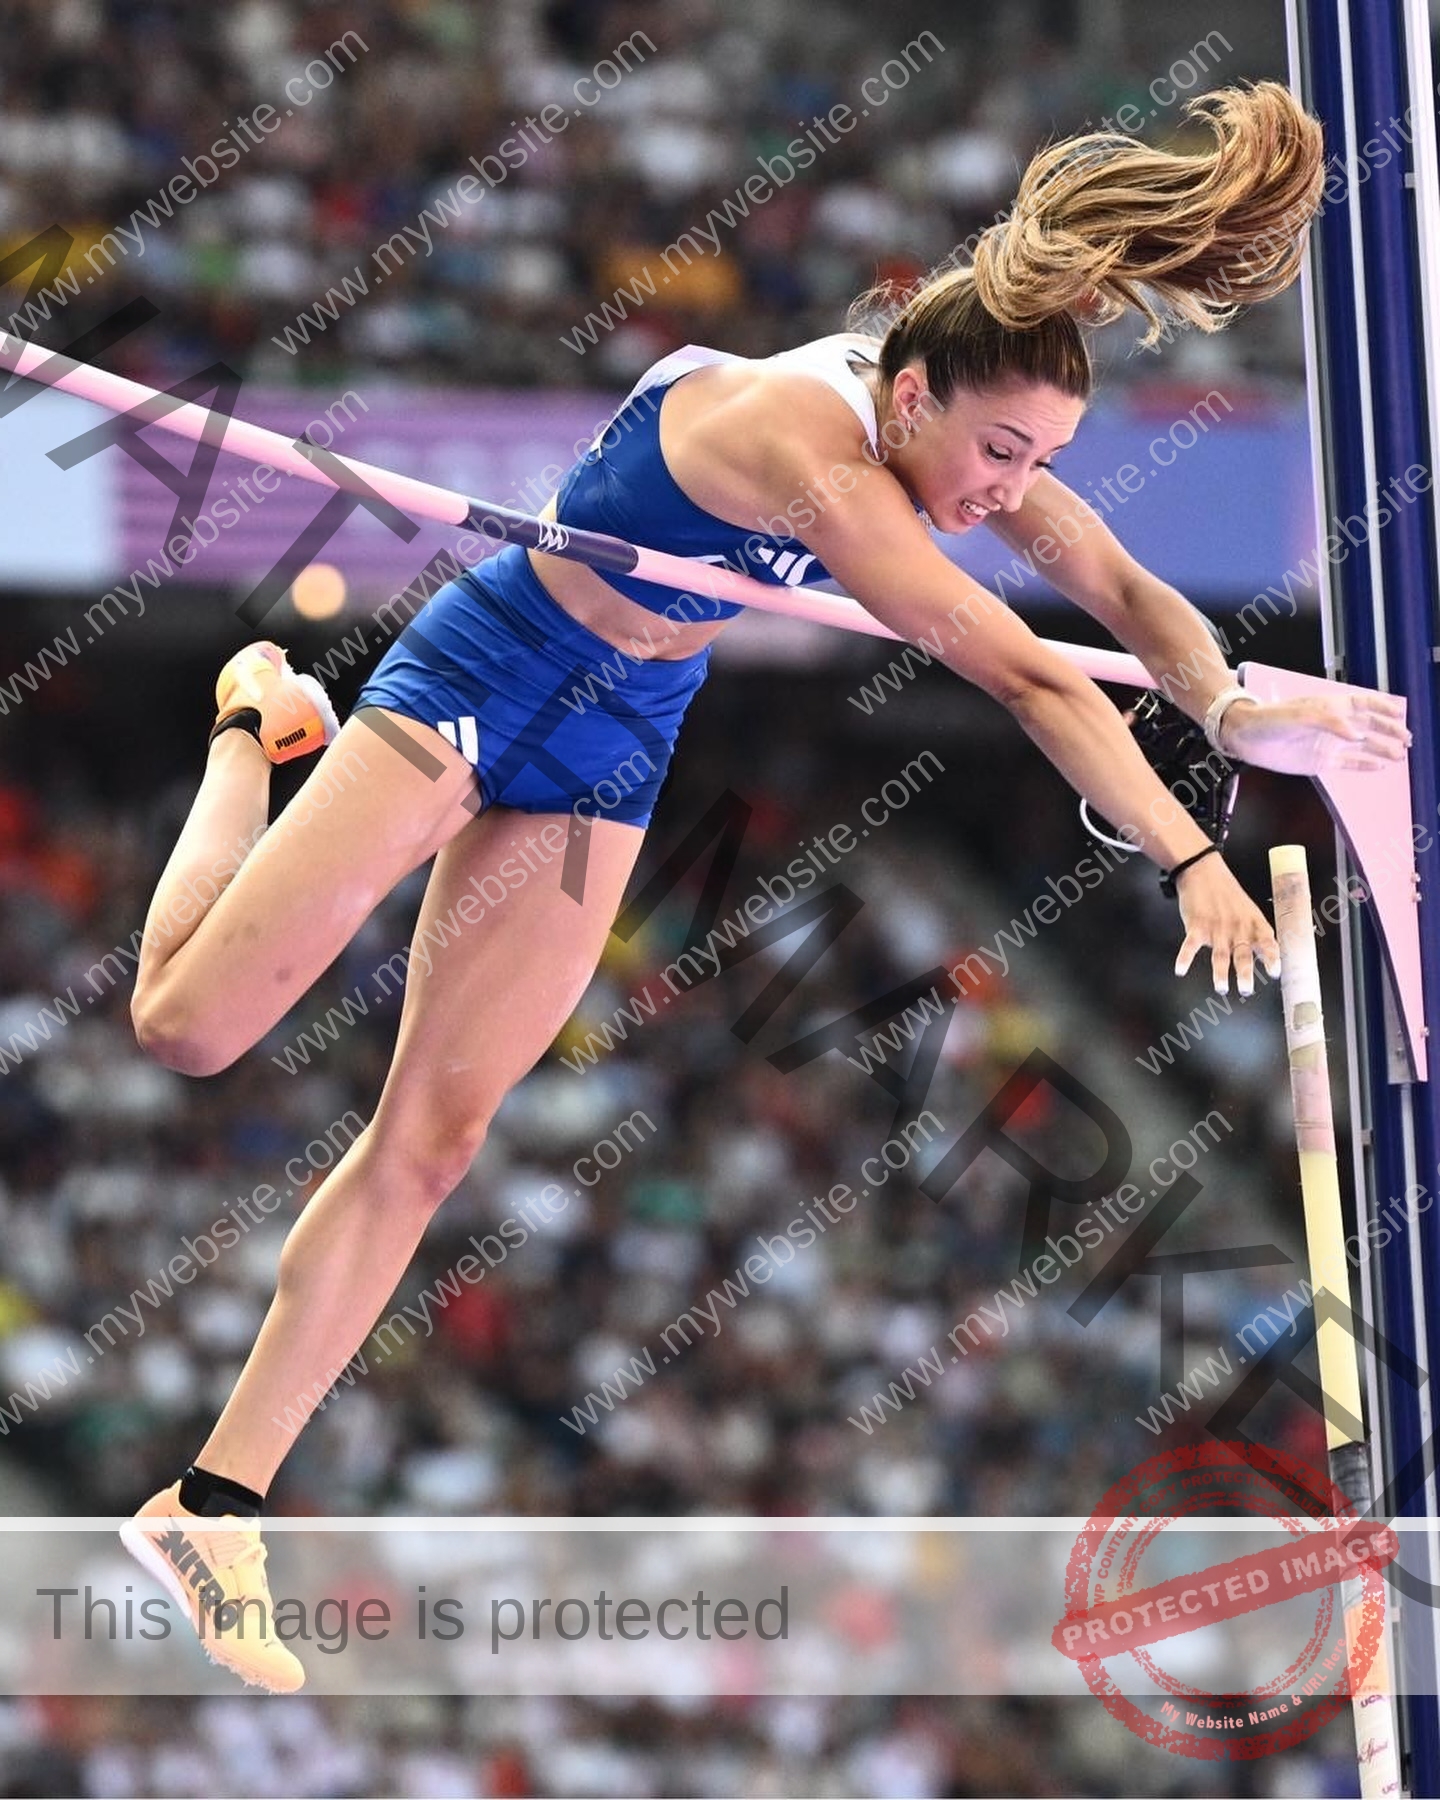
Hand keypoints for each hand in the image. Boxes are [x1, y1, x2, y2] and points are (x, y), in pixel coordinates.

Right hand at [1173, 856, 1280, 996]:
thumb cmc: (1228, 894)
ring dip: (1220, 973)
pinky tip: (1180, 970)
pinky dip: (1184, 958)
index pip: (1267, 942)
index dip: (1271, 958)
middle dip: (1244, 973)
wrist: (1203, 872)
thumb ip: (1255, 934)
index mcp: (1253, 923)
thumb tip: (1265, 957)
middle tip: (1246, 990)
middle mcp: (1237, 927)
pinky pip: (1190, 945)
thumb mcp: (1248, 911)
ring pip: (1219, 954)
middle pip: (1242, 954)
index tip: (1275, 973)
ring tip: (1221, 989)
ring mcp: (1216, 927)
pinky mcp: (1196, 926)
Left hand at [1219, 693, 1409, 774]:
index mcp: (1331, 706)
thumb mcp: (1303, 715)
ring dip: (1382, 749)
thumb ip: (1331, 723)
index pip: (1363, 704)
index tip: (1399, 714)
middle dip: (1389, 731)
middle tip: (1407, 739)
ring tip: (1400, 755)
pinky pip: (1348, 763)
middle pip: (1368, 726)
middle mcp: (1333, 725)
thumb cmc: (1273, 719)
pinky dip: (1365, 765)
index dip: (1382, 707)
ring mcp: (1328, 744)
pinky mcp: (1320, 761)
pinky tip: (1380, 766)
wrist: (1247, 738)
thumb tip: (1356, 736)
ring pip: (1363, 746)